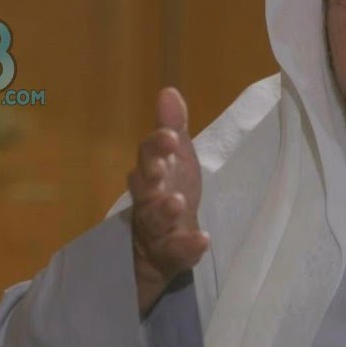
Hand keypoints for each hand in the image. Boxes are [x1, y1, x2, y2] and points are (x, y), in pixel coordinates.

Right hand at [127, 87, 207, 316]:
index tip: (169, 135)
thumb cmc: (170, 191)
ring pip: (153, 221)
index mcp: (151, 174)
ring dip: (164, 211)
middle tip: (160, 169)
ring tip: (176, 203)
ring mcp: (155, 230)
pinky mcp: (167, 256)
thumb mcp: (176, 159)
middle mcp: (147, 200)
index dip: (157, 146)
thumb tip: (169, 90)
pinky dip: (187, 247)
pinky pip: (175, 252)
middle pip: (143, 188)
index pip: (149, 156)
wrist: (162, 244)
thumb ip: (172, 128)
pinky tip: (202, 240)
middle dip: (151, 176)